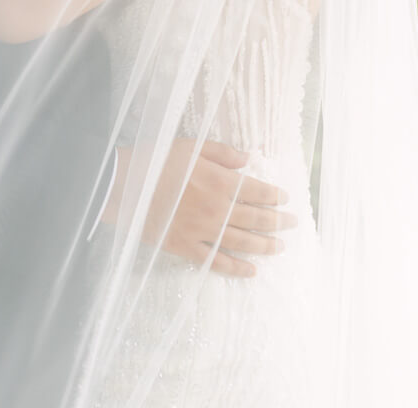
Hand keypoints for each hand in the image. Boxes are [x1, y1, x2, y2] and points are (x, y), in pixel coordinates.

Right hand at [108, 139, 297, 278]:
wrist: (125, 186)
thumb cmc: (157, 161)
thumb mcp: (191, 146)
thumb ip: (223, 153)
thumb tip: (249, 159)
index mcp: (219, 181)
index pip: (257, 191)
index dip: (274, 195)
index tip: (285, 198)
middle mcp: (217, 209)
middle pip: (255, 219)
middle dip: (278, 221)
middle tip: (292, 223)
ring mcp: (203, 231)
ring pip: (242, 242)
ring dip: (265, 245)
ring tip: (280, 247)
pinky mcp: (187, 247)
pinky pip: (216, 262)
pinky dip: (236, 268)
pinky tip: (251, 271)